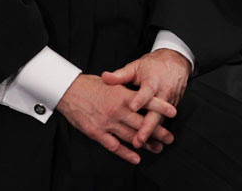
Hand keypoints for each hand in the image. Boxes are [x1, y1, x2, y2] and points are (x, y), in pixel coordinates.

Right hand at [57, 74, 177, 164]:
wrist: (68, 91)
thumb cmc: (90, 85)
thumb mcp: (112, 83)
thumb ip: (128, 90)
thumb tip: (145, 94)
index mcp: (122, 95)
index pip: (146, 101)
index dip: (160, 106)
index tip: (173, 112)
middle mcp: (117, 110)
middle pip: (142, 123)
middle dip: (158, 131)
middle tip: (169, 137)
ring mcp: (107, 122)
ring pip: (131, 136)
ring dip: (145, 144)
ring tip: (157, 148)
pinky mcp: (97, 132)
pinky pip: (114, 146)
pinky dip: (126, 153)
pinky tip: (136, 157)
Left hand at [101, 48, 190, 147]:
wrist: (176, 63)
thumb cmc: (153, 65)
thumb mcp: (136, 67)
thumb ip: (121, 75)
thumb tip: (105, 77)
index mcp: (153, 81)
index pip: (147, 91)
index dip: (140, 100)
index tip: (132, 108)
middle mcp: (163, 92)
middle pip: (157, 112)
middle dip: (148, 127)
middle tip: (139, 140)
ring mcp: (169, 101)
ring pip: (161, 119)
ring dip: (153, 133)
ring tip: (144, 145)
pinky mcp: (173, 106)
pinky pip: (163, 120)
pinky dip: (157, 131)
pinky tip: (150, 142)